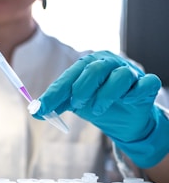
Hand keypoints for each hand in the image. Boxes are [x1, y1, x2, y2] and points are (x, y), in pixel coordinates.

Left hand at [34, 51, 168, 167]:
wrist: (124, 118)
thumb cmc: (98, 103)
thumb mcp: (75, 103)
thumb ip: (57, 104)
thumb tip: (36, 111)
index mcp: (89, 66)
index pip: (70, 76)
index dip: (54, 93)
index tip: (41, 108)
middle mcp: (109, 64)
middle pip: (94, 69)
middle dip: (82, 89)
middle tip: (77, 104)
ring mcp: (130, 73)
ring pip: (120, 76)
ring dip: (105, 95)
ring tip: (97, 109)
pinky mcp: (147, 84)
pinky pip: (146, 84)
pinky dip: (135, 93)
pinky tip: (127, 100)